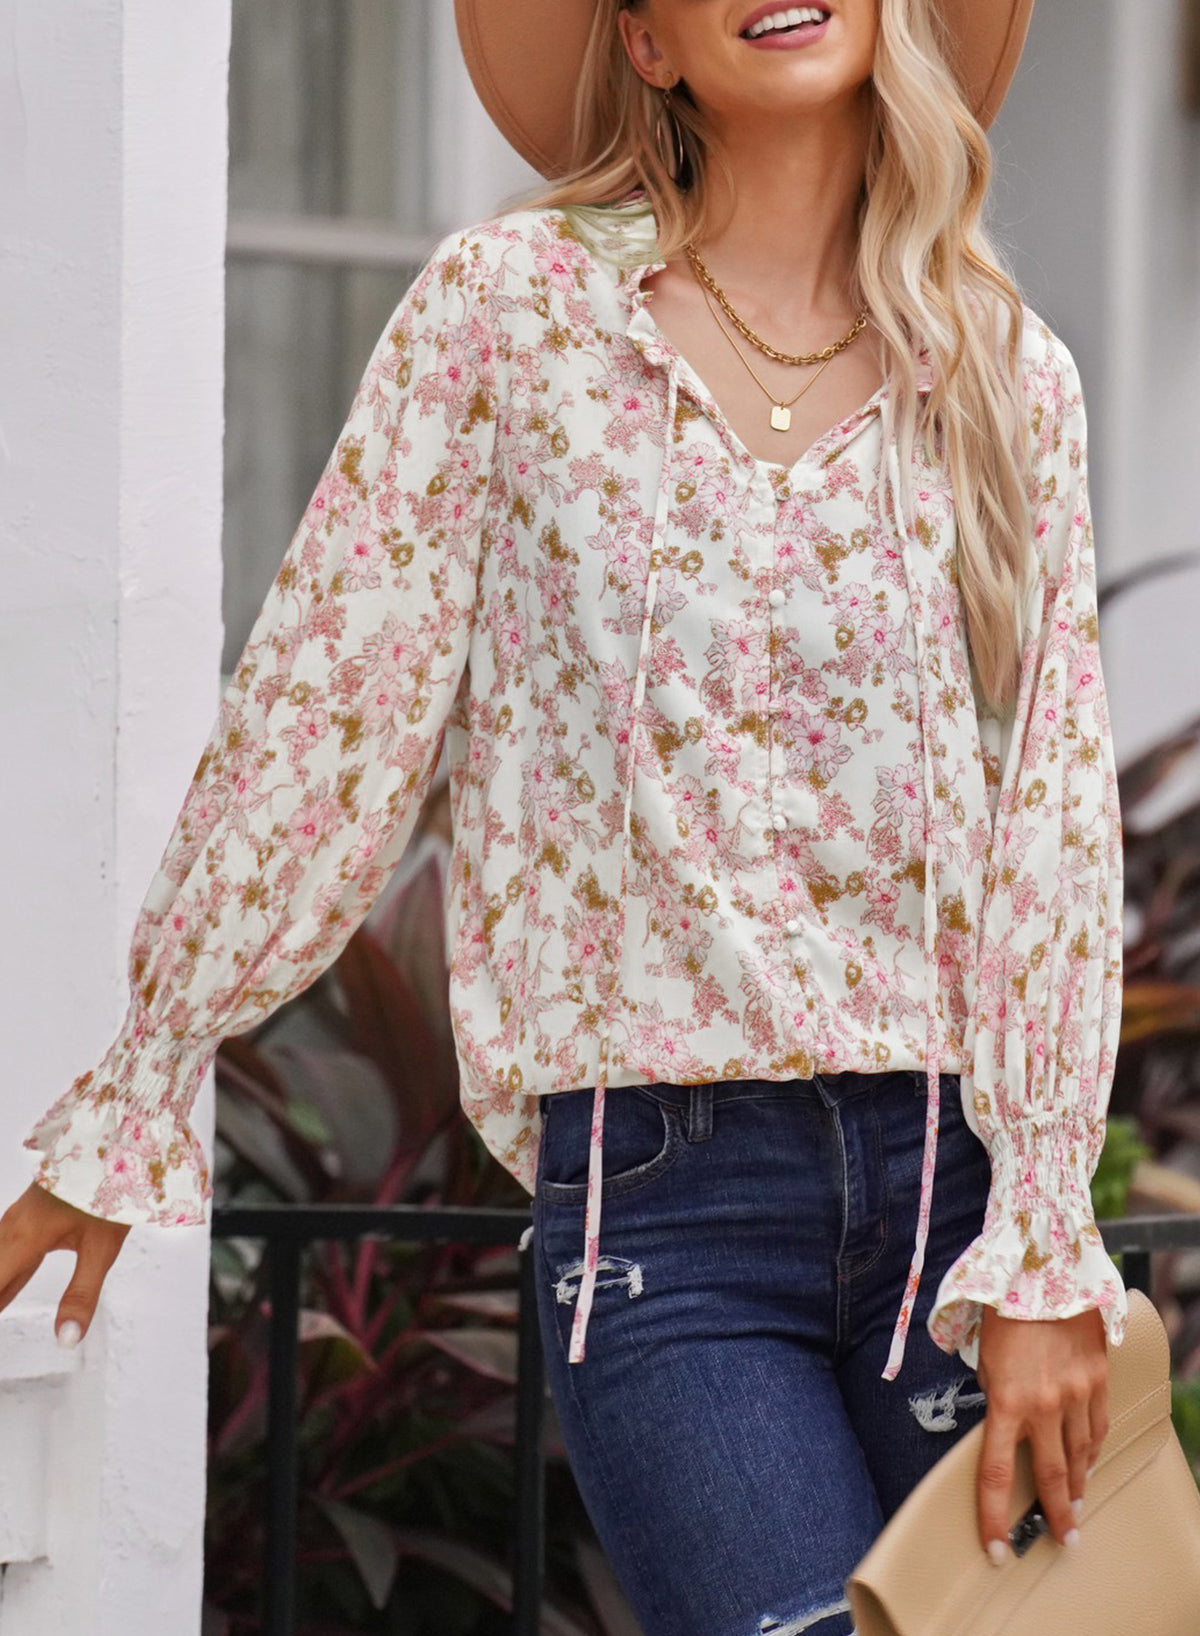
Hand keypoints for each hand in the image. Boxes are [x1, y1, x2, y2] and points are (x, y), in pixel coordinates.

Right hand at [0, 1181, 130, 1345]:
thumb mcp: (101, 1248)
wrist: (113, 1142)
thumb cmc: (109, 1190)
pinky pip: (3, 1253)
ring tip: (3, 1308)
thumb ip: (82, 1294)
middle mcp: (11, 1230)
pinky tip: (5, 1295)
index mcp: (22, 1240)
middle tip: (4, 1313)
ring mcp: (17, 1221)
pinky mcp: (27, 1217)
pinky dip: (2, 1279)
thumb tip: (67, 1339)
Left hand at [975, 1304, 1108, 1562]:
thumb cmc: (1003, 1311)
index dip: (994, 1517)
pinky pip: (1097, 1427)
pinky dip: (1092, 1449)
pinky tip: (1089, 1462)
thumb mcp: (984, 1356)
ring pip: (1080, 1455)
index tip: (997, 1548)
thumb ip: (995, 1395)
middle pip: (1052, 1477)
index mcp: (1005, 1400)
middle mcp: (1043, 1404)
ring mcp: (1076, 1393)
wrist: (1043, 1270)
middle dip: (1055, 1514)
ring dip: (1078, 1485)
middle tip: (1061, 1538)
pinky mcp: (1097, 1379)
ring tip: (1076, 1507)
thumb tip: (1005, 1423)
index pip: (997, 1474)